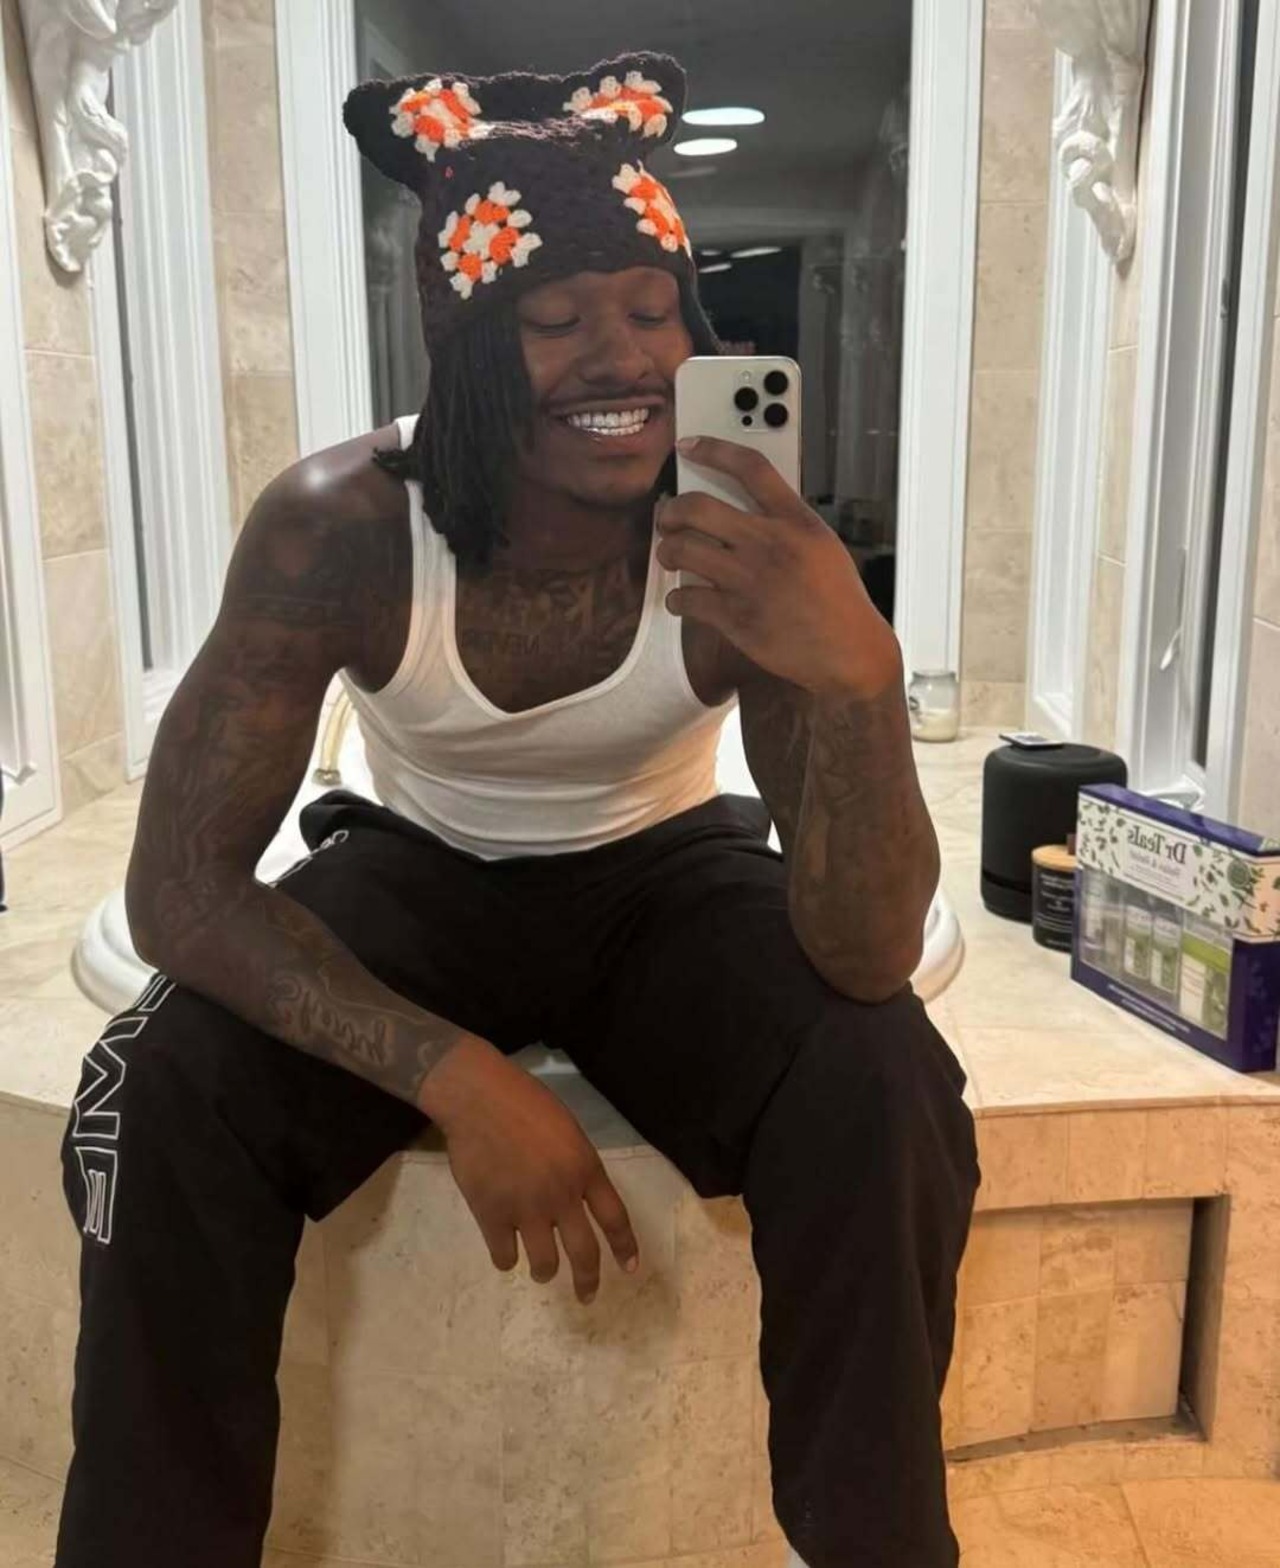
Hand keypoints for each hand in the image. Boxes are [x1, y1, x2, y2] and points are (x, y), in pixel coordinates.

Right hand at [419, 1036, 638, 1301]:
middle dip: (588, 1281)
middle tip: (587, 1296)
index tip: (630, 1268)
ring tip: (541, 1272)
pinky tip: (506, 1252)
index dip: (625, 1247)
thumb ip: (577, 1167)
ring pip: (545, 1264)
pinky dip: (506, 1258)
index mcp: (585, 1169)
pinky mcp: (492, 1215)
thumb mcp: (567, 1130)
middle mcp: (561, 1195)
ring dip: (545, 1272)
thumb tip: (578, 1199)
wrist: (479, 1099)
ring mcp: (526, 1209)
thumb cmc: (525, 1102)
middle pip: (585, 1252)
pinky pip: (505, 1256)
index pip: (615, 1218)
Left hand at [657, 436, 901, 697]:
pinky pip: (686, 597)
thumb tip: (742, 510)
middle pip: (698, 507)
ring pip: (682, 550)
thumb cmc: (836, 599)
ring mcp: (749, 581)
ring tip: (669, 554)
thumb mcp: (822, 545)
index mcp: (796, 521)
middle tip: (666, 518)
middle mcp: (770, 544)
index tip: (688, 446)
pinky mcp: (736, 617)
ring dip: (666, 550)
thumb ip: (786, 523)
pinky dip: (677, 598)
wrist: (848, 650)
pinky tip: (682, 600)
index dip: (713, 449)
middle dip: (671, 510)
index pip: (750, 468)